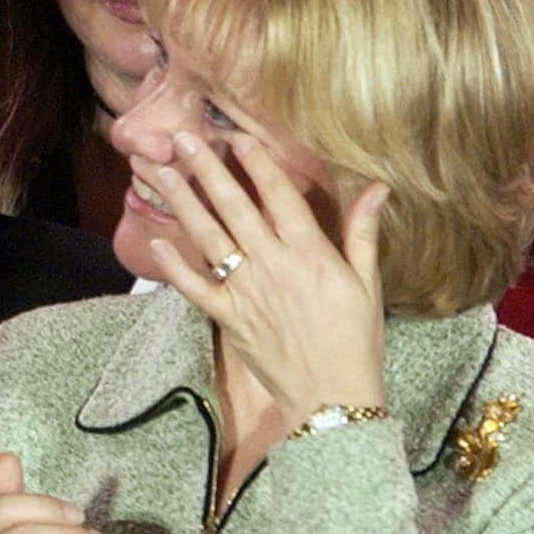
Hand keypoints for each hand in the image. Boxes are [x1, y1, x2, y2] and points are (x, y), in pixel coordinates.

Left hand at [135, 131, 388, 423]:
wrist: (332, 396)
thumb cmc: (356, 339)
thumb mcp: (368, 282)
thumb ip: (363, 231)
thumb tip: (377, 187)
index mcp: (310, 252)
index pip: (279, 195)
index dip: (256, 163)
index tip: (235, 136)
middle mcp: (273, 265)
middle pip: (233, 207)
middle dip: (206, 169)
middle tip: (181, 138)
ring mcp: (246, 291)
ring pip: (208, 237)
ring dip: (182, 203)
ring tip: (160, 174)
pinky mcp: (229, 317)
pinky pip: (195, 287)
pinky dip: (174, 267)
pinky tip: (156, 243)